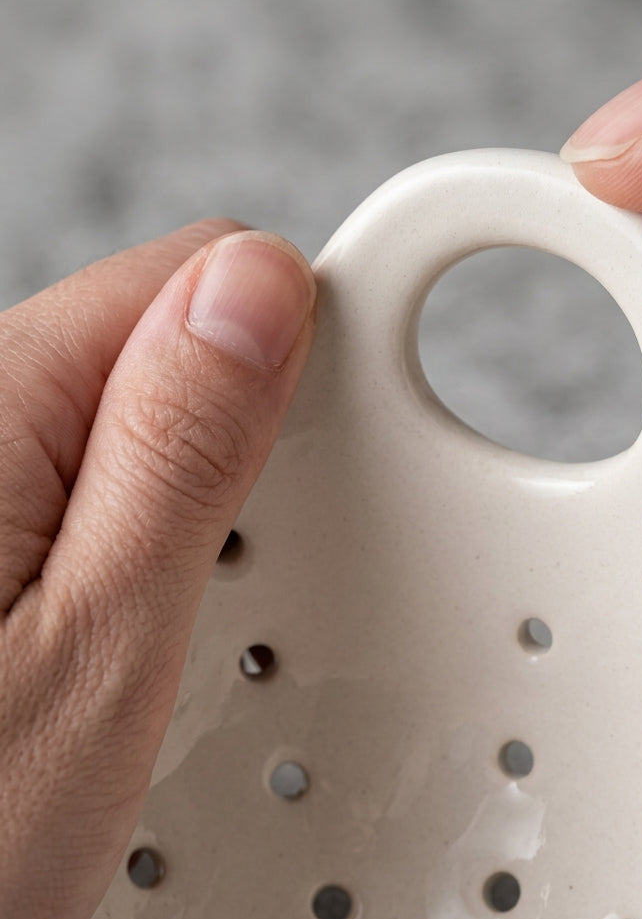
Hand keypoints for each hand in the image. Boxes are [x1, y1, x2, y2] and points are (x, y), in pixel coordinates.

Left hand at [0, 221, 315, 918]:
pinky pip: (105, 472)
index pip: (205, 274)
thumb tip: (262, 284)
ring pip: (149, 409)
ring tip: (186, 614)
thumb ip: (182, 448)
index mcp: (1, 401)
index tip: (332, 450)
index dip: (297, 349)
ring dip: (203, 486)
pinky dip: (153, 525)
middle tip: (245, 570)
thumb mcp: (100, 644)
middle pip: (177, 336)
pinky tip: (139, 617)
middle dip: (253, 426)